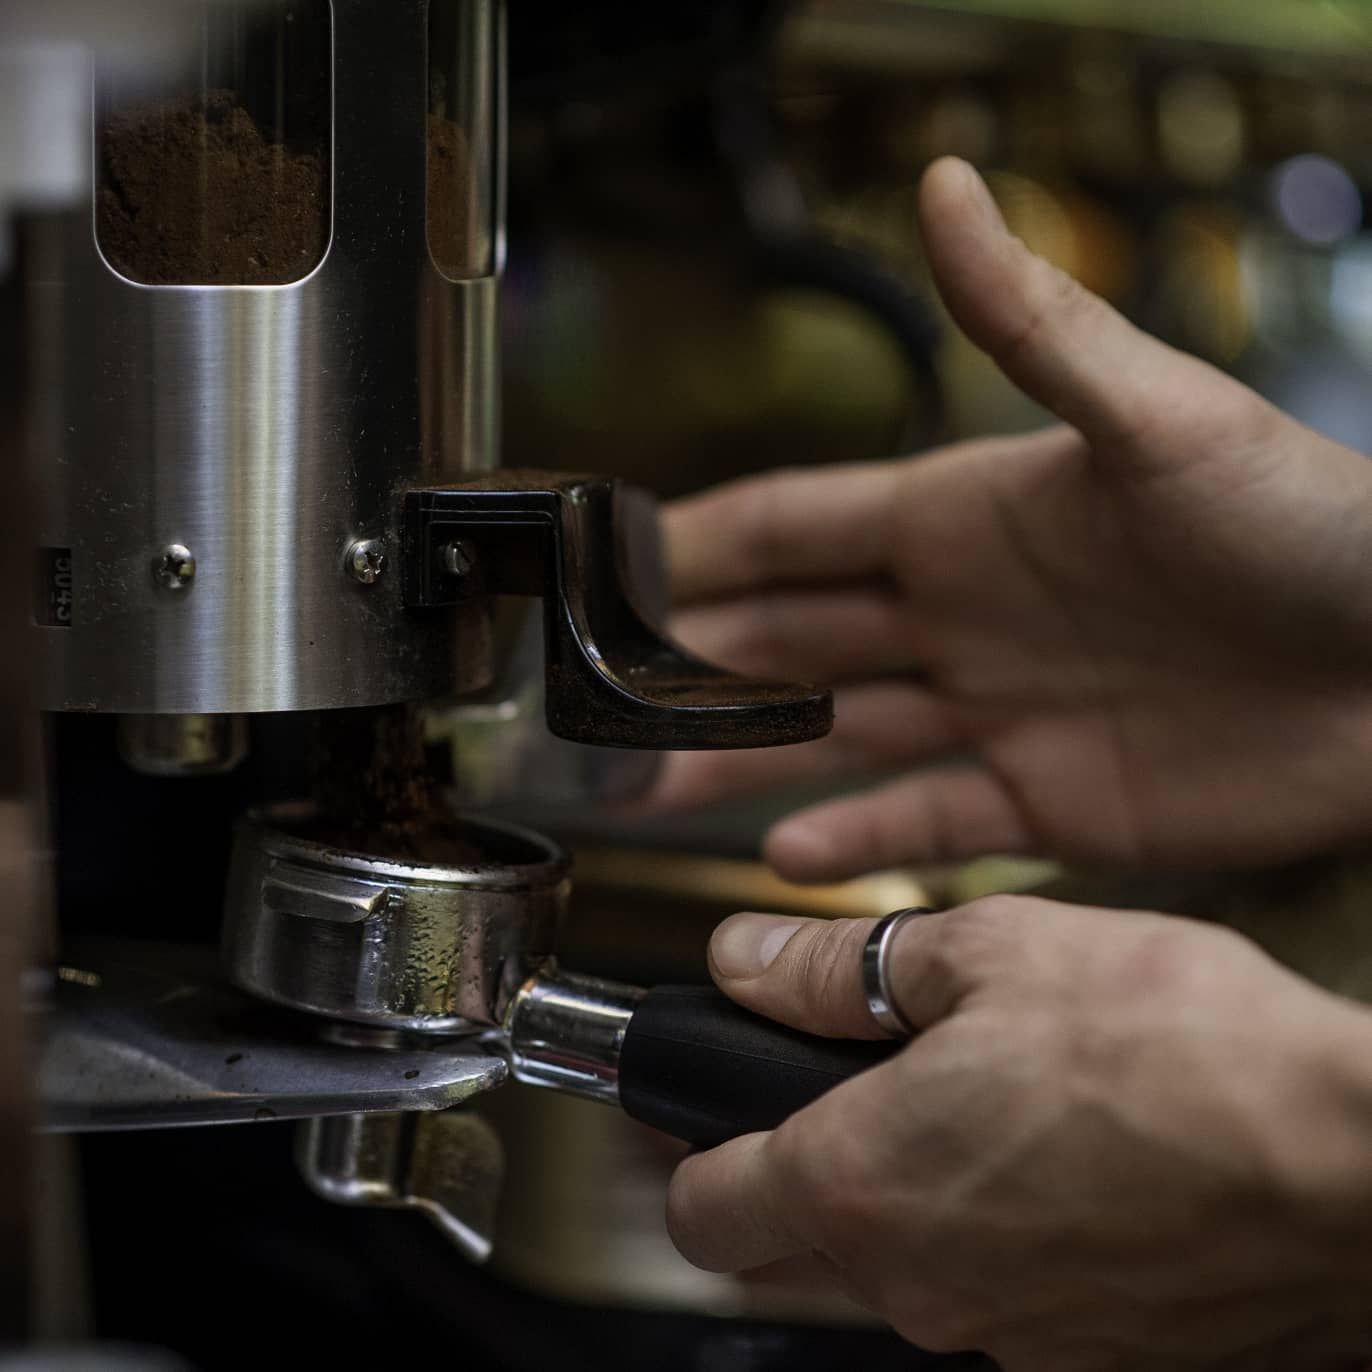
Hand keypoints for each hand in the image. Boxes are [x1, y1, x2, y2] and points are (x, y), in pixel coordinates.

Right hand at [654, 157, 1371, 879]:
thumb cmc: (1309, 522)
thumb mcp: (1159, 417)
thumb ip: (1033, 324)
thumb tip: (945, 187)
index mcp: (963, 517)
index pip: (795, 525)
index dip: (702, 544)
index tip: (613, 562)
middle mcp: (962, 615)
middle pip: (792, 640)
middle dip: (692, 663)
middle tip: (599, 692)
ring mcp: (997, 711)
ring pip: (836, 739)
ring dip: (743, 762)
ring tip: (651, 788)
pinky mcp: (1046, 801)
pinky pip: (925, 820)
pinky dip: (858, 840)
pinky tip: (787, 856)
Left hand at [667, 899, 1371, 1368]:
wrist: (1354, 1167)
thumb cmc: (1179, 1049)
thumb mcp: (984, 951)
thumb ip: (837, 967)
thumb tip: (746, 959)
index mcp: (861, 1180)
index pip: (703, 1208)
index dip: (689, 1148)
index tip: (703, 1103)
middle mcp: (917, 1282)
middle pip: (784, 1250)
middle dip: (783, 1173)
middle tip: (833, 1087)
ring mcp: (1004, 1334)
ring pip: (891, 1273)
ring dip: (896, 1195)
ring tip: (964, 1101)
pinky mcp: (1084, 1352)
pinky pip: (990, 1295)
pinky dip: (987, 1231)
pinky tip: (1045, 1156)